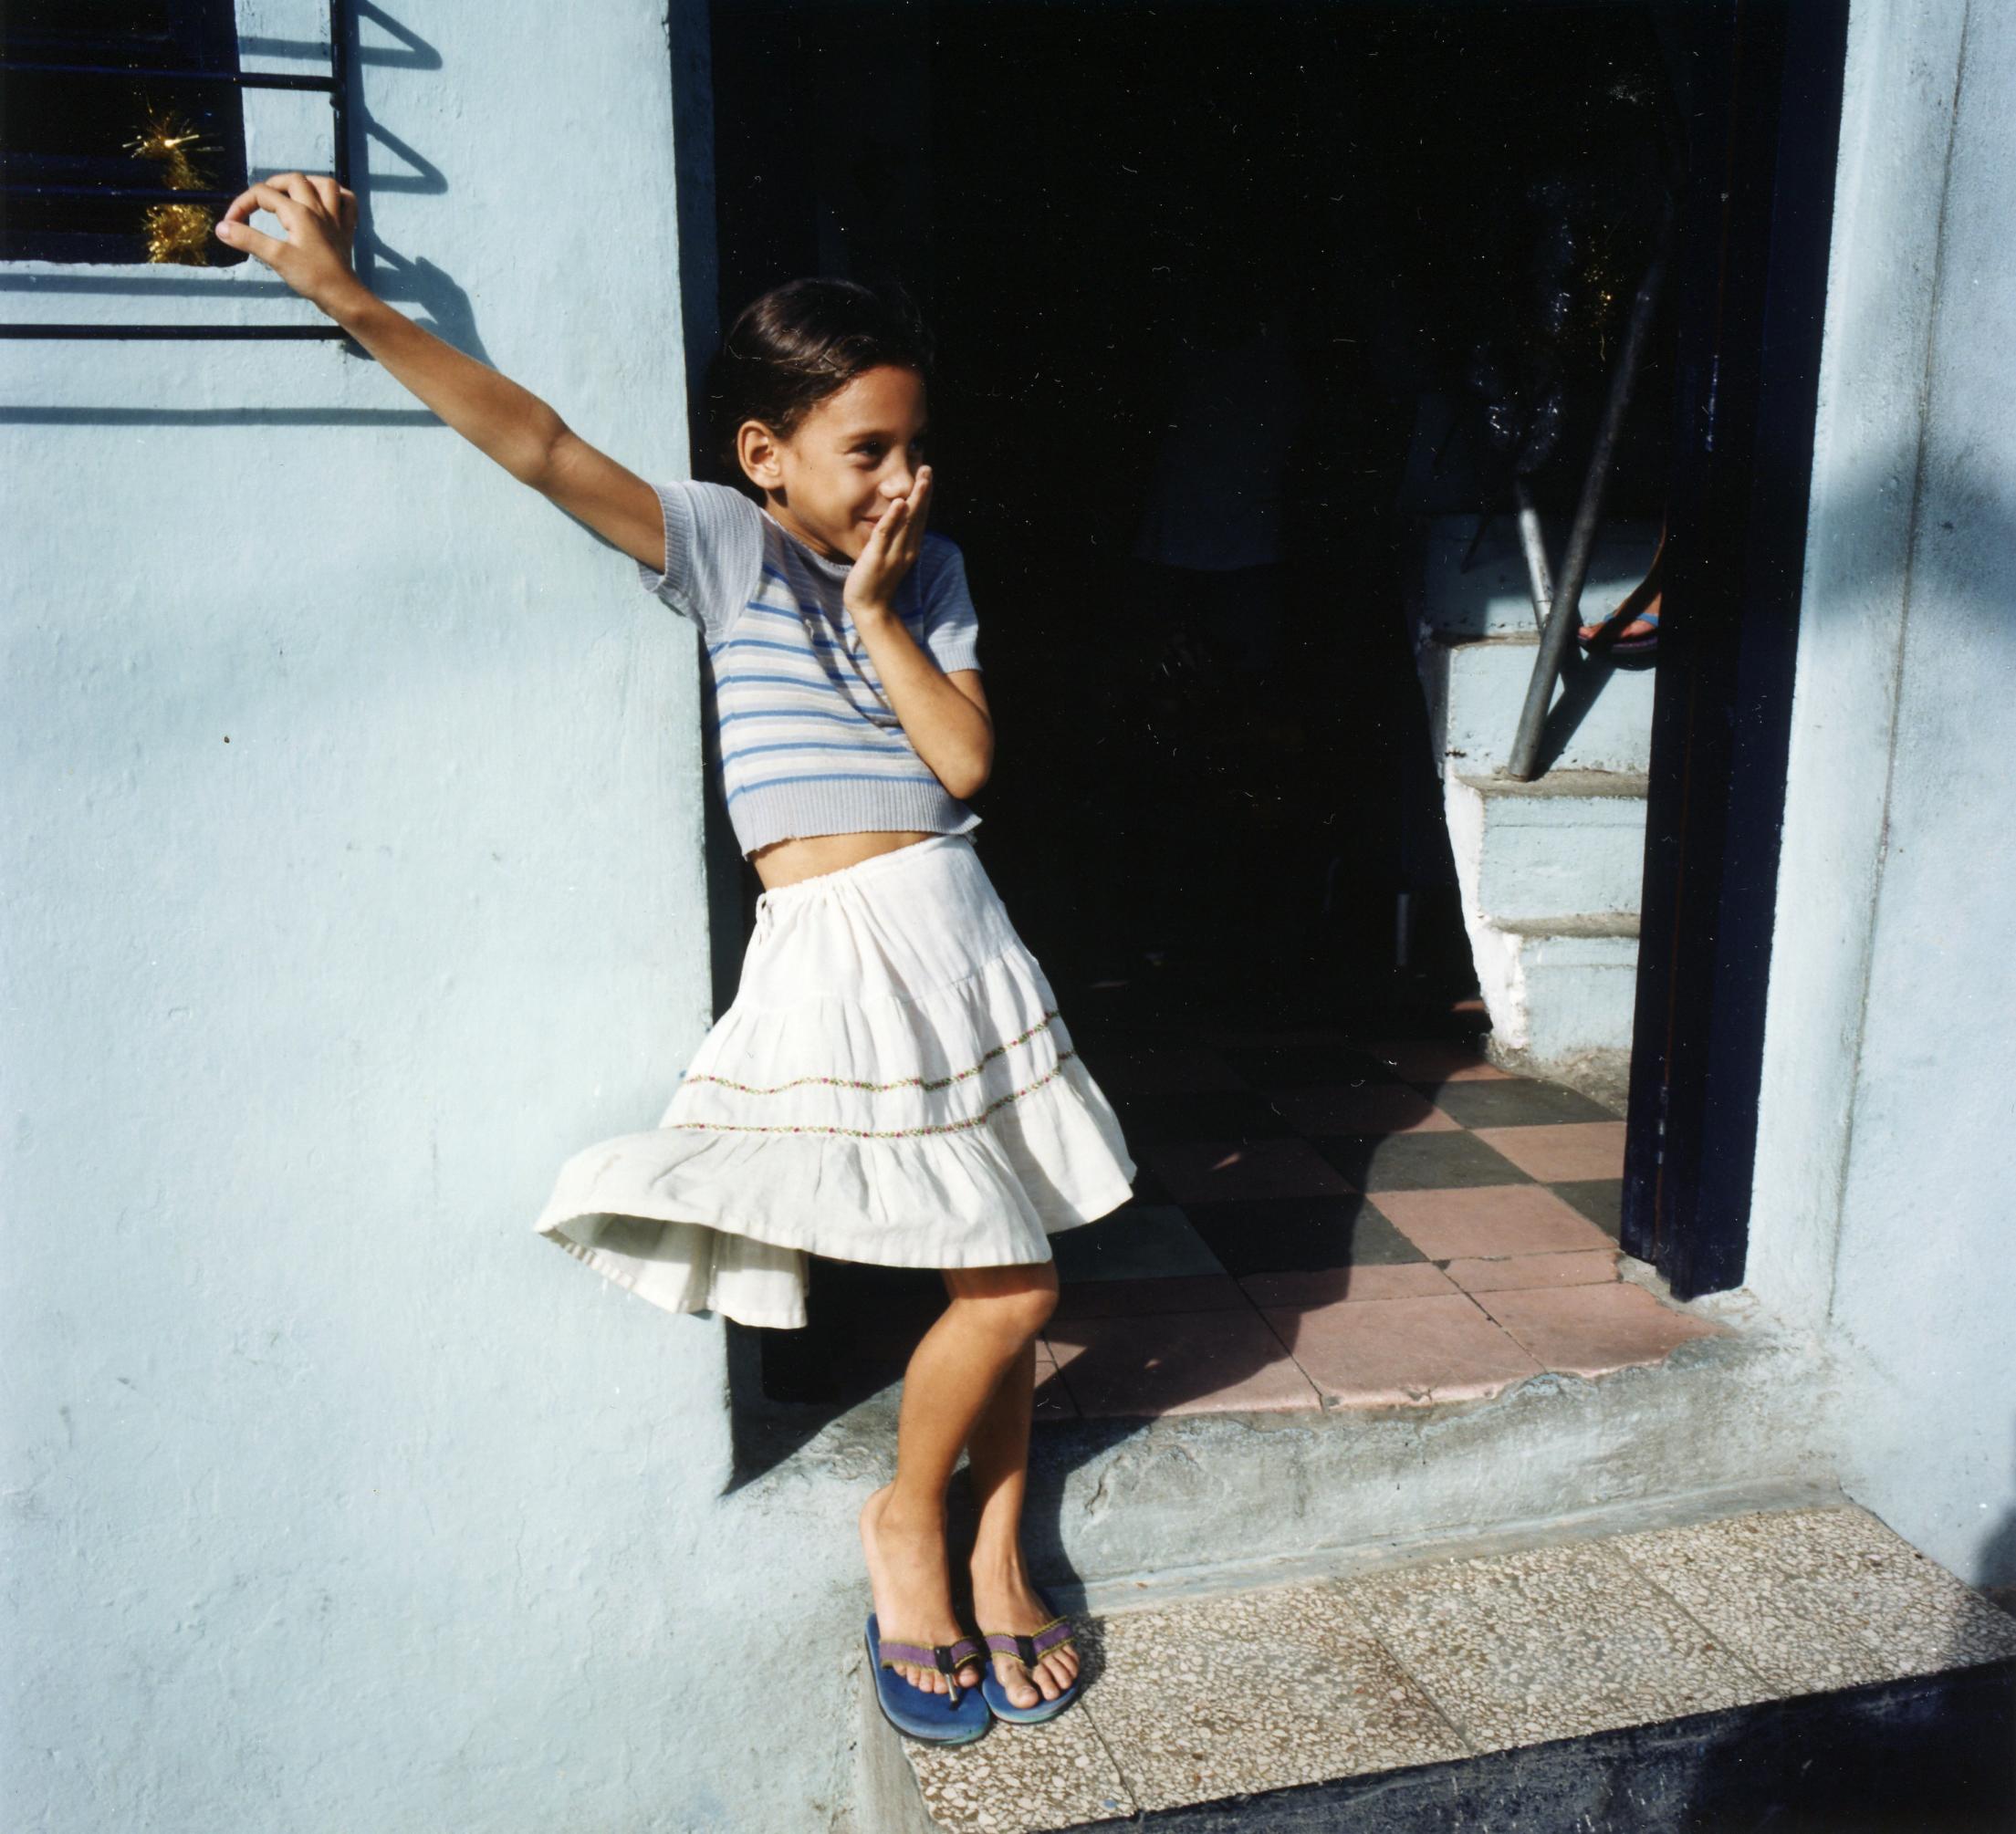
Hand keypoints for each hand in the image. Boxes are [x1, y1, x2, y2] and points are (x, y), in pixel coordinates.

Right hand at [214, 173, 364, 317]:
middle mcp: (319, 209)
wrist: (344, 297)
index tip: (230, 224)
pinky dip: (339, 197)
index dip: (242, 204)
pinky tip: (328, 202)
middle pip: (294, 180)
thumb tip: (221, 227)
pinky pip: (349, 204)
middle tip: (259, 200)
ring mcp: (336, 219)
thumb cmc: (312, 277)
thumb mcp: (276, 257)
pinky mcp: (346, 232)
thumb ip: (248, 239)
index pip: (263, 194)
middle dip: (273, 185)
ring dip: (308, 183)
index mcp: (299, 212)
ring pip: (325, 185)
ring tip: (292, 192)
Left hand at [844, 466, 932, 619]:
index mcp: (910, 548)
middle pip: (918, 515)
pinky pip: (886, 534)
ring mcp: (894, 553)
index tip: (927, 476)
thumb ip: (895, 541)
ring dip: (916, 499)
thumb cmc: (876, 582)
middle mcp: (907, 549)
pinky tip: (899, 503)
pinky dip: (893, 518)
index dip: (924, 496)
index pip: (919, 517)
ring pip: (907, 521)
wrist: (870, 609)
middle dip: (924, 491)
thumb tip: (897, 523)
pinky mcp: (877, 557)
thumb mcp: (890, 558)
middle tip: (928, 468)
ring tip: (922, 478)